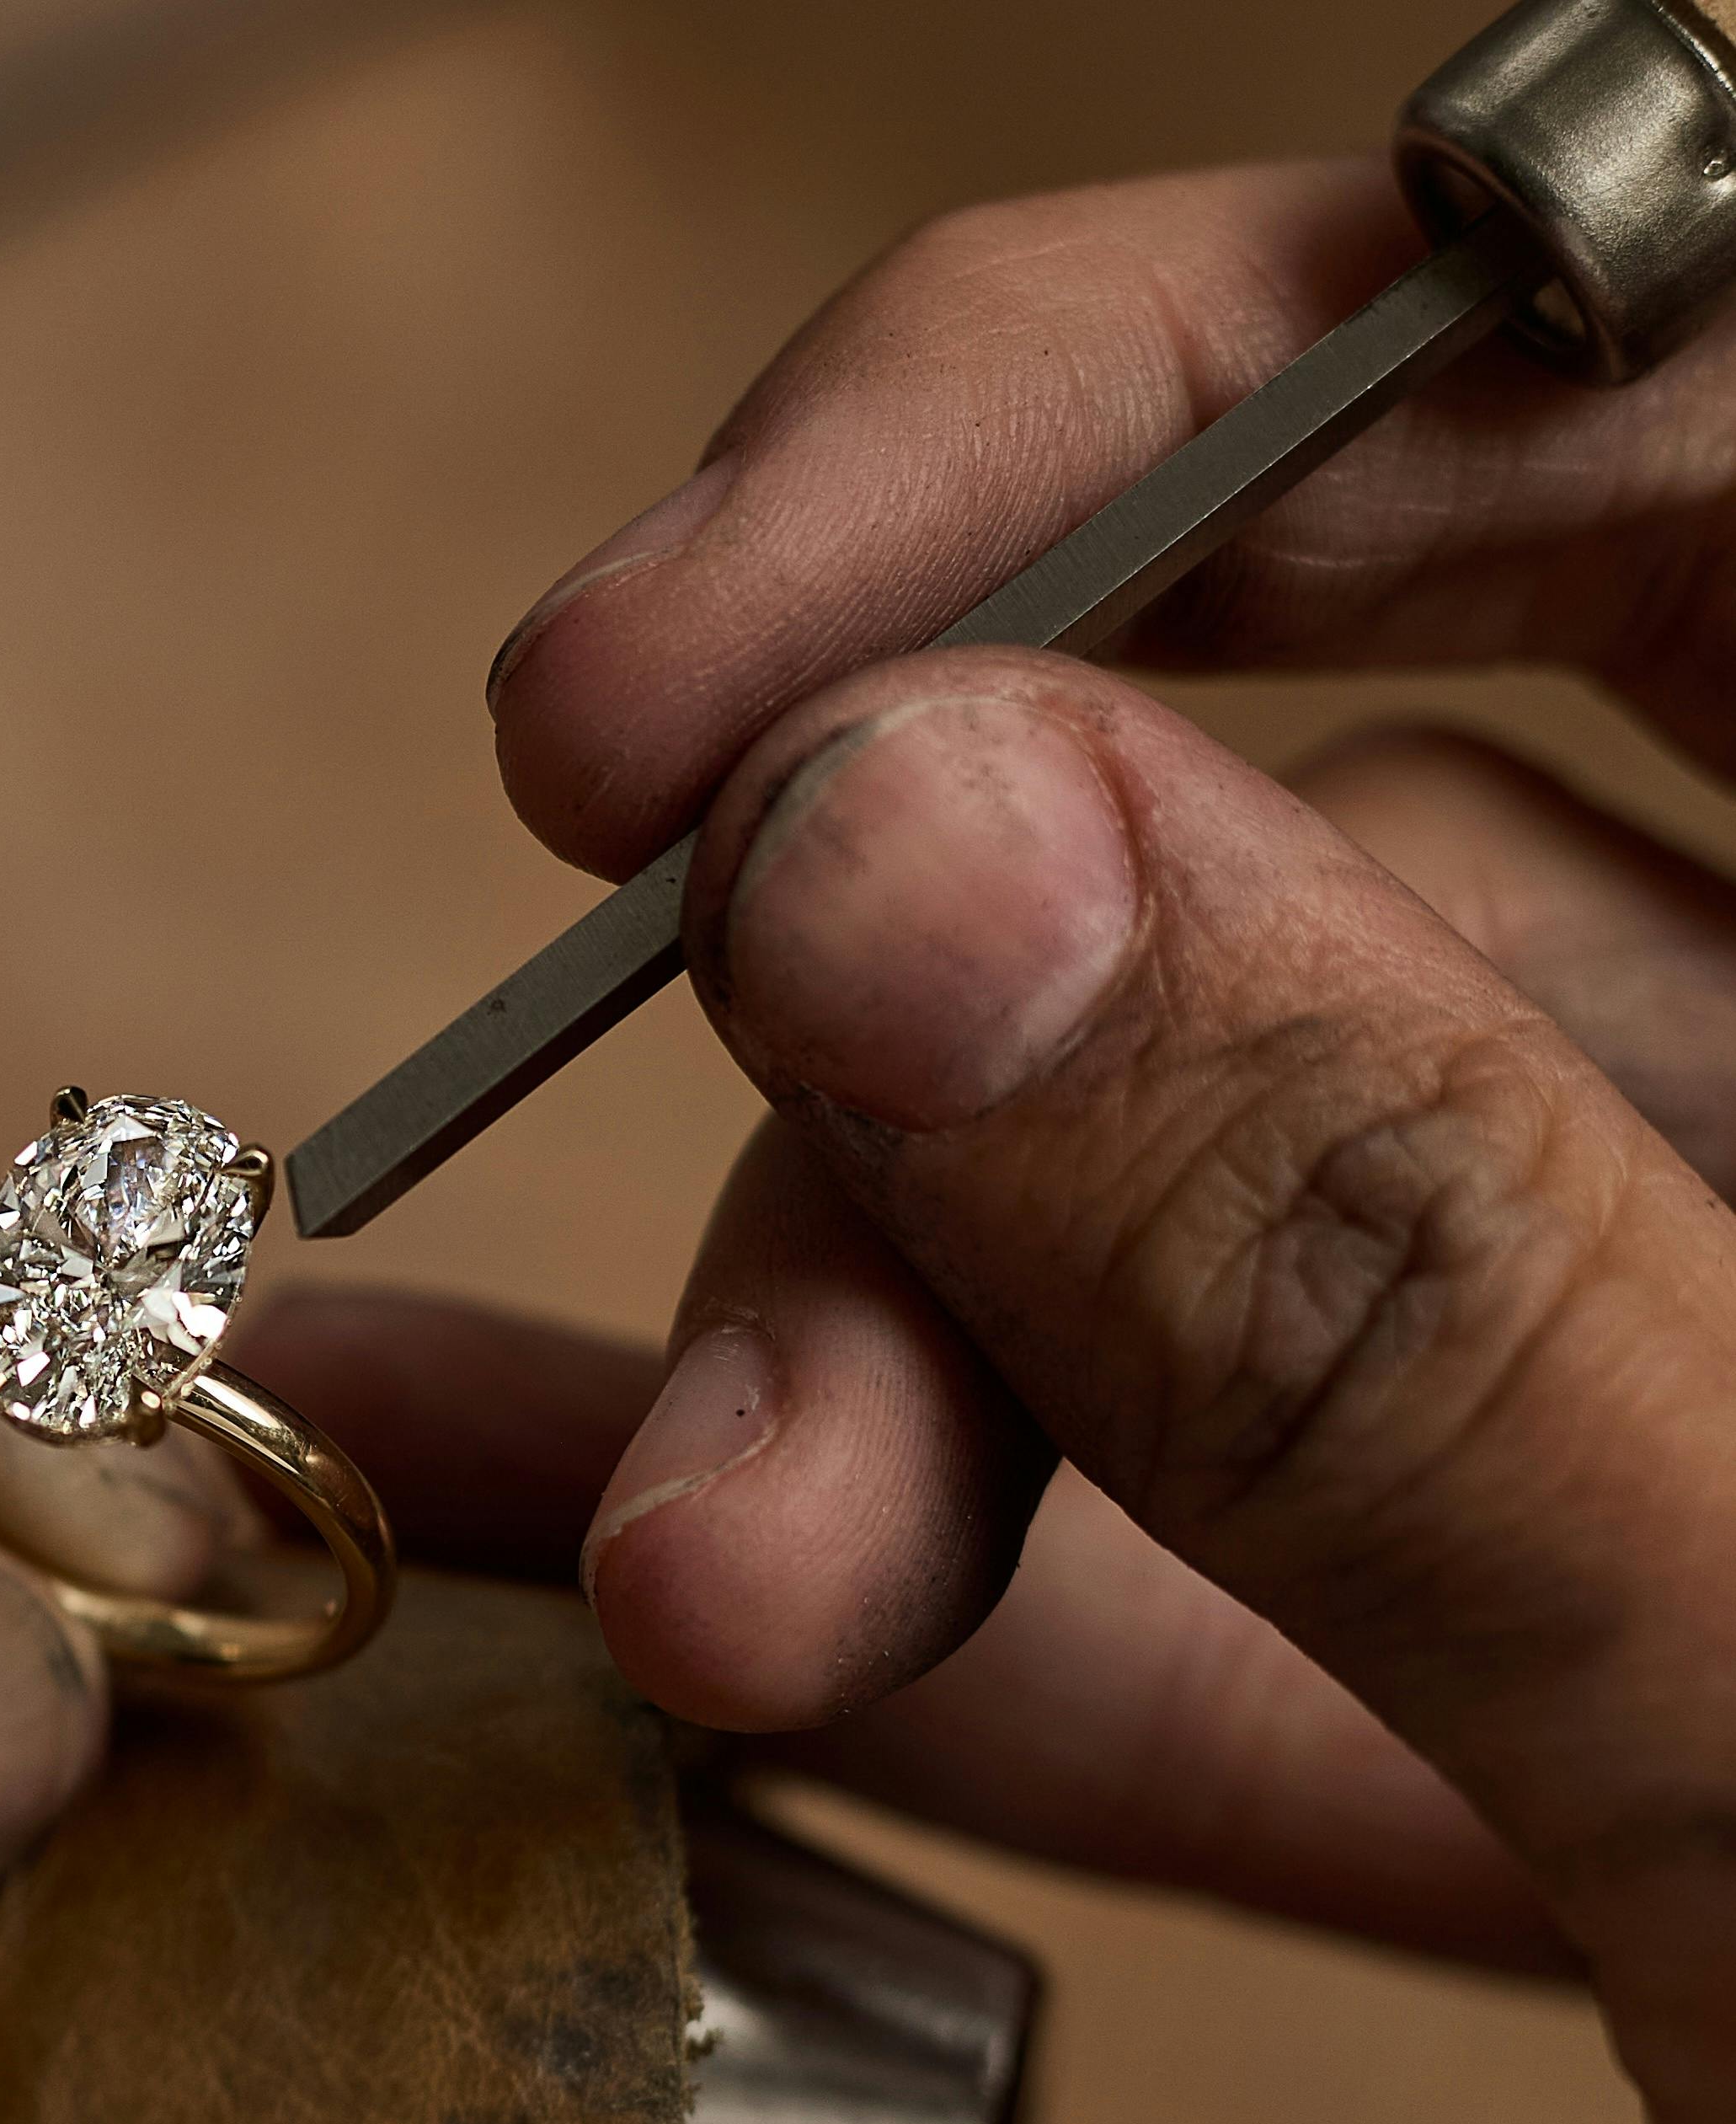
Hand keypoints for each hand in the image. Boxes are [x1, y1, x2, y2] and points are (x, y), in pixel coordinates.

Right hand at [251, 161, 1735, 2123]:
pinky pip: (1230, 1522)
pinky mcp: (1627, 1682)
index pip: (1705, 366)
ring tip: (675, 1562)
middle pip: (1415, 718)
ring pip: (1255, 1170)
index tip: (749, 632)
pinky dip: (910, 1550)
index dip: (1187, 397)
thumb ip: (1428, 1312)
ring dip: (883, 1329)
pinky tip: (576, 1542)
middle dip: (960, 868)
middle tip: (628, 949)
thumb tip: (902, 850)